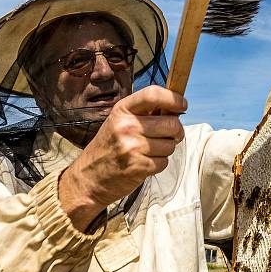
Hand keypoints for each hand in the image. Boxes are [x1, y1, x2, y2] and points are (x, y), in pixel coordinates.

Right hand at [58, 85, 186, 231]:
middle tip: (168, 135)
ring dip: (166, 149)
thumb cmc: (108, 146)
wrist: (88, 177)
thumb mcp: (119, 121)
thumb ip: (144, 112)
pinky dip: (159, 163)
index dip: (174, 98)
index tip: (182, 105)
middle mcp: (126, 126)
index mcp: (122, 110)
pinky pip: (164, 162)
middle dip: (176, 131)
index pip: (154, 94)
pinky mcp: (138, 167)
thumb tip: (176, 107)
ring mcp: (131, 147)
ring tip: (149, 150)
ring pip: (170, 145)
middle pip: (171, 123)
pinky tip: (145, 162)